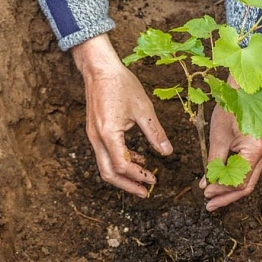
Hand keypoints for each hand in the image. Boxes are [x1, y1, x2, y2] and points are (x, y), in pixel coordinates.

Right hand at [71, 35, 172, 197]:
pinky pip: (105, 154)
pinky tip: (136, 158)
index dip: (139, 176)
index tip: (154, 180)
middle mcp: (97, 138)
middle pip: (108, 173)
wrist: (99, 69)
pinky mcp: (94, 131)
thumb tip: (168, 153)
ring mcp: (93, 136)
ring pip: (104, 166)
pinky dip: (119, 161)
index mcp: (109, 133)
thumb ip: (155, 133)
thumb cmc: (121, 84)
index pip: (122, 165)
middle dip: (127, 185)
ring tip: (143, 179)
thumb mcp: (144, 109)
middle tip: (144, 192)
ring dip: (123, 176)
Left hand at [198, 77, 261, 211]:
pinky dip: (234, 178)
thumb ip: (213, 164)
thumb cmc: (230, 109)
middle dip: (227, 196)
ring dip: (230, 190)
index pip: (240, 182)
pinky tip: (221, 183)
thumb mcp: (218, 138)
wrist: (241, 90)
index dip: (222, 191)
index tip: (205, 194)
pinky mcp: (259, 149)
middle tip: (209, 205)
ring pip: (248, 180)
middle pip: (247, 186)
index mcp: (256, 150)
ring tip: (213, 198)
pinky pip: (248, 170)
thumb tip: (207, 185)